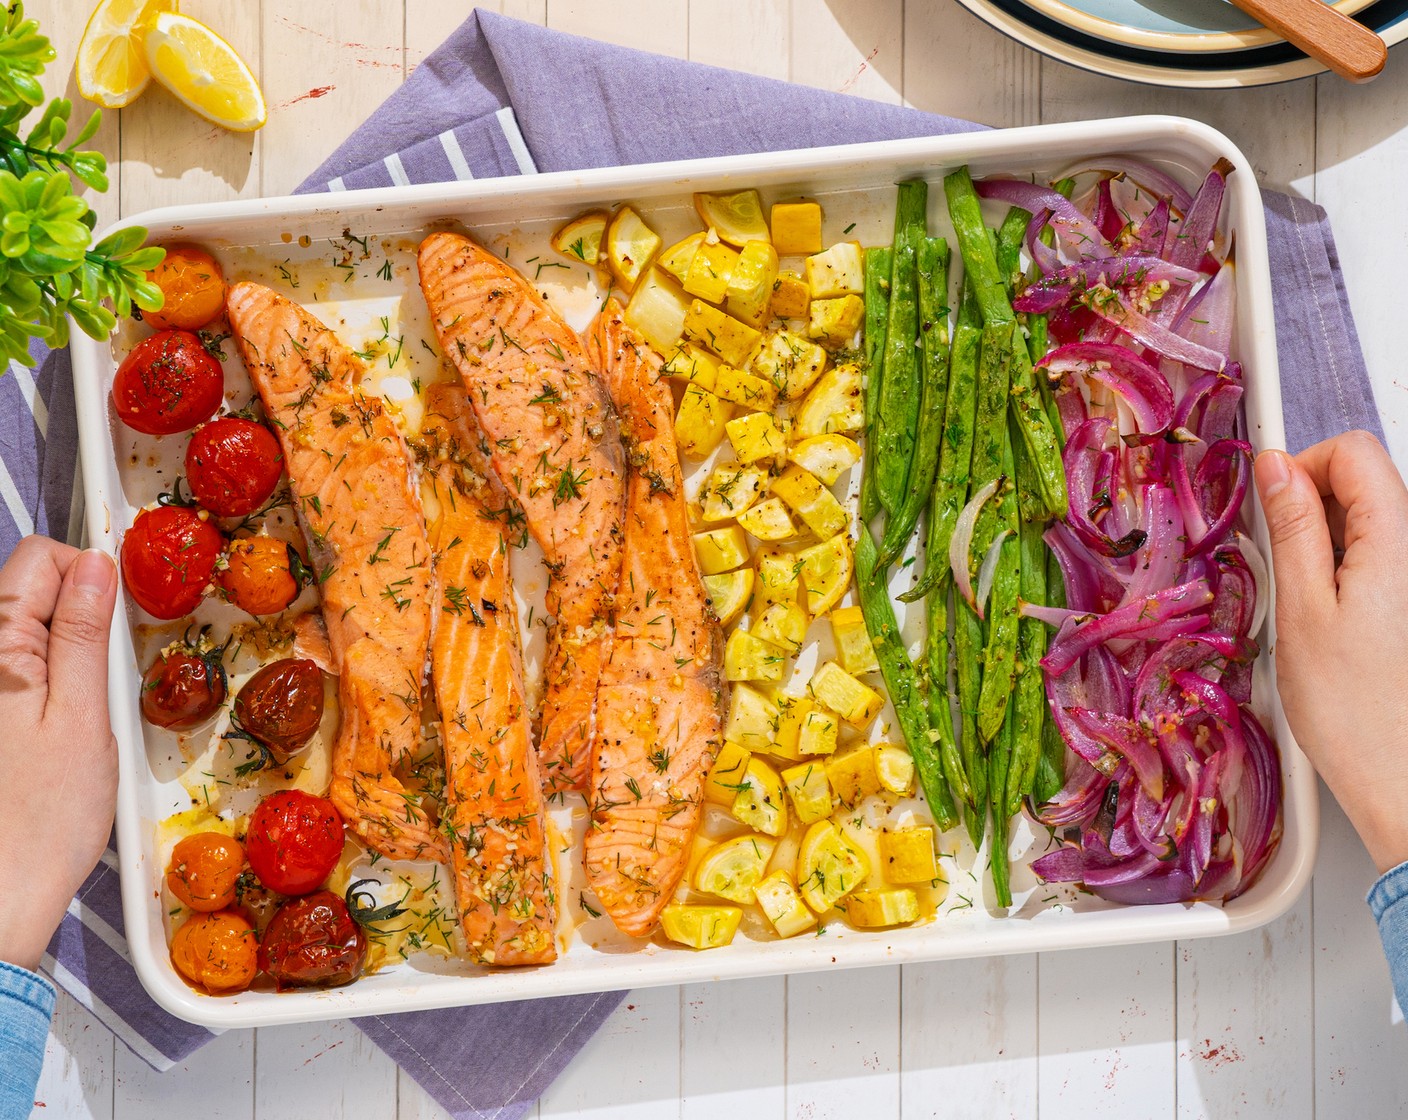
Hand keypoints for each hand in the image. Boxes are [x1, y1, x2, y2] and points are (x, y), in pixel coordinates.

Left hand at [0, 538, 118, 970]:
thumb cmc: (41, 821)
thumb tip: (97, 565)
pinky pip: (15, 671)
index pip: (39, 558)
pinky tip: (56, 727)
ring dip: (60, 648)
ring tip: (84, 703)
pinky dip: (43, 680)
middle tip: (107, 667)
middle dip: (75, 609)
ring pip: (21, 629)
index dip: (88, 572)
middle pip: (25, 589)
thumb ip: (83, 634)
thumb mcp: (83, 717)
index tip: (120, 612)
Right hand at [1255, 431, 1407, 874]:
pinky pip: (1380, 560)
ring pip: (1369, 523)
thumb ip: (1293, 528)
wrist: (1402, 780)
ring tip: (1308, 603)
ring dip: (1327, 545)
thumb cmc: (1355, 712)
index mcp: (1398, 542)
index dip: (1304, 466)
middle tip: (1283, 565)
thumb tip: (1277, 468)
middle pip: (1364, 483)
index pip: (1354, 452)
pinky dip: (1346, 574)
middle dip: (1312, 508)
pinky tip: (1331, 620)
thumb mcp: (1302, 610)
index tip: (1271, 506)